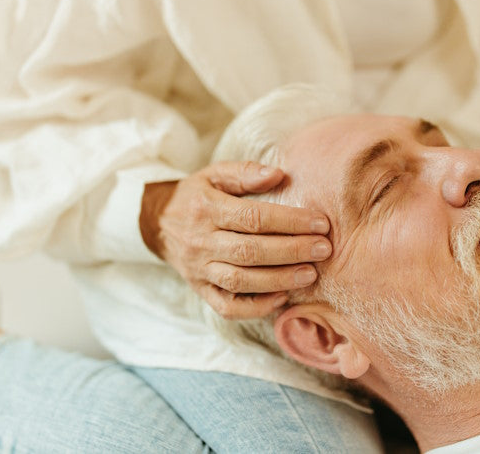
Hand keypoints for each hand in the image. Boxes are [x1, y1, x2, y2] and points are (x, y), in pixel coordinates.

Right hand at [140, 161, 331, 318]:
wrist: (156, 222)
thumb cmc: (196, 196)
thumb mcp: (215, 174)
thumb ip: (246, 172)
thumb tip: (278, 174)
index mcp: (207, 209)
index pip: (252, 217)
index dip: (289, 221)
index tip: (319, 223)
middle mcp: (201, 242)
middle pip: (250, 251)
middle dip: (292, 251)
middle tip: (323, 249)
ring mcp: (200, 269)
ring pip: (241, 280)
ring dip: (279, 279)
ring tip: (310, 274)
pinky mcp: (201, 290)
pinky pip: (228, 306)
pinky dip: (256, 307)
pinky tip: (282, 297)